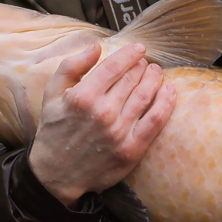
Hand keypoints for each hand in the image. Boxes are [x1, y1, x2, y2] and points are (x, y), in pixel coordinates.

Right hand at [29, 42, 175, 208]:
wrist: (56, 174)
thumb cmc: (54, 131)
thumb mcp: (51, 94)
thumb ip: (71, 67)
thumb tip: (96, 47)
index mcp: (82, 97)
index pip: (115, 66)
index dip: (130, 53)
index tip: (139, 48)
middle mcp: (103, 113)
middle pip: (133, 78)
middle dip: (141, 66)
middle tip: (144, 62)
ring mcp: (119, 132)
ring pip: (146, 95)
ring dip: (155, 78)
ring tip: (155, 72)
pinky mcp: (132, 149)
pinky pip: (156, 120)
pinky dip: (166, 102)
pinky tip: (170, 90)